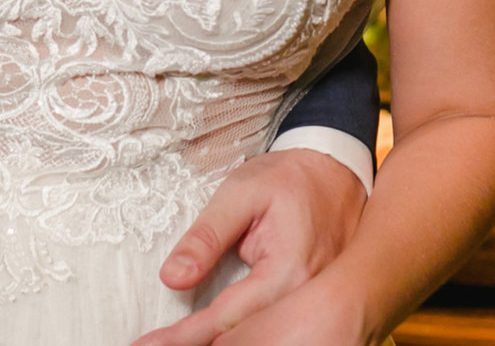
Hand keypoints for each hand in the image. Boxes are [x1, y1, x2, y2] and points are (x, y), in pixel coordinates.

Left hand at [129, 149, 365, 345]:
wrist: (336, 167)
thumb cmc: (288, 176)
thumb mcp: (240, 193)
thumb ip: (206, 236)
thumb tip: (173, 278)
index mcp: (288, 271)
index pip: (227, 317)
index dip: (185, 335)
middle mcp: (307, 295)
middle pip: (248, 337)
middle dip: (202, 344)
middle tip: (158, 345)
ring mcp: (315, 300)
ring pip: (266, 337)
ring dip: (225, 340)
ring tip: (185, 339)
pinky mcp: (315, 299)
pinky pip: (279, 326)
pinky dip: (249, 331)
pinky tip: (220, 333)